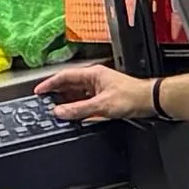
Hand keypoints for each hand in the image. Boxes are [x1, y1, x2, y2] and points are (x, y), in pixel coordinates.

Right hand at [37, 62, 159, 125]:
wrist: (149, 101)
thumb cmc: (131, 97)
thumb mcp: (101, 105)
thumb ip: (78, 109)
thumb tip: (60, 112)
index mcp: (92, 74)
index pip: (64, 76)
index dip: (49, 84)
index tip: (39, 91)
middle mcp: (95, 79)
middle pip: (69, 85)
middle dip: (56, 93)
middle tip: (44, 102)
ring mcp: (100, 88)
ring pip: (77, 94)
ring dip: (67, 102)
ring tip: (56, 110)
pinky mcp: (105, 97)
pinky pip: (86, 101)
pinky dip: (77, 107)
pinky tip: (74, 114)